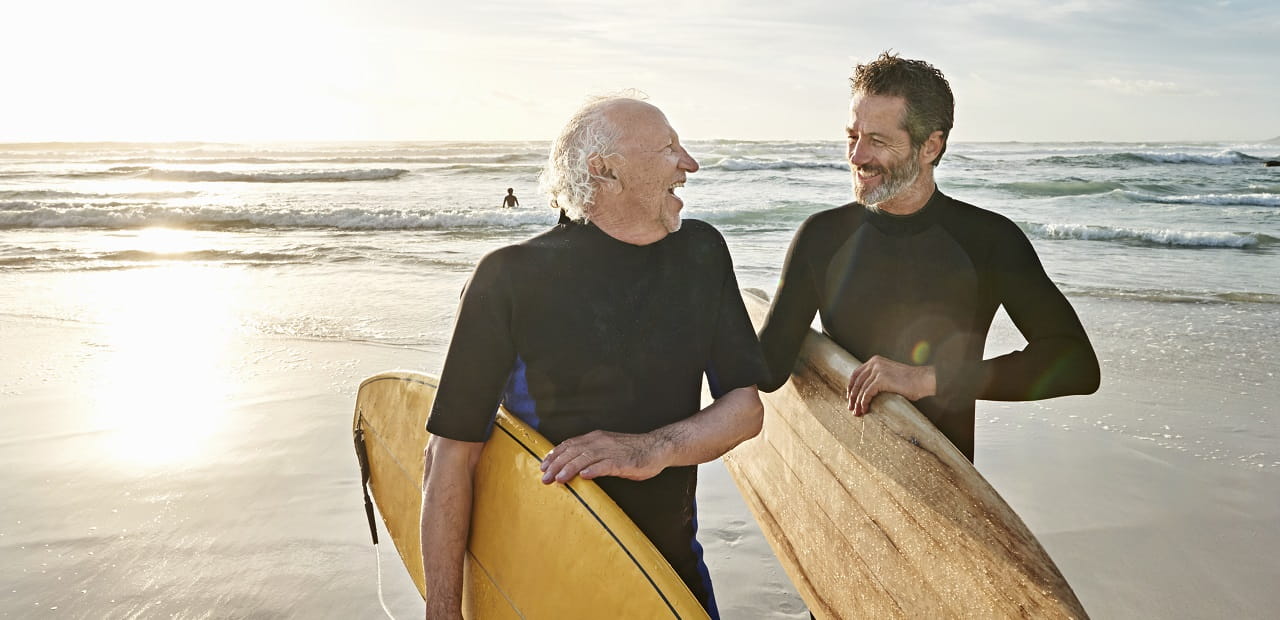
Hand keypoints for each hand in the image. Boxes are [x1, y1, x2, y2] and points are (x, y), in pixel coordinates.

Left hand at [539, 430, 669, 483]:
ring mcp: (612, 451)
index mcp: (595, 438)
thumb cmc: (632, 452)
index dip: (555, 455)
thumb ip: (591, 456)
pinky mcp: (623, 461)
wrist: (657, 447)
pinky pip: (606, 465)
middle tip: (545, 477)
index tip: (543, 466)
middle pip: (573, 451)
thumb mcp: (608, 450)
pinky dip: (594, 470)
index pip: (569, 444)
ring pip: (586, 458)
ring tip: (559, 479)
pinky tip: (584, 476)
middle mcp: (601, 442)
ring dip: (570, 468)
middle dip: (557, 464)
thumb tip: (572, 468)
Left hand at [847, 355, 935, 415]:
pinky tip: (865, 410)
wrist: (923, 380)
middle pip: (856, 382)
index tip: (850, 398)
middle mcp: (874, 363)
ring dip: (857, 403)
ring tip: (857, 412)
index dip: (851, 387)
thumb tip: (866, 392)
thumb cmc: (910, 382)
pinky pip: (867, 393)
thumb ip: (878, 379)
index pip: (856, 374)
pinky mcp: (880, 379)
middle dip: (852, 397)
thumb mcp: (890, 376)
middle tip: (851, 408)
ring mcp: (877, 370)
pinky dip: (864, 403)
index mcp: (875, 361)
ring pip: (860, 389)